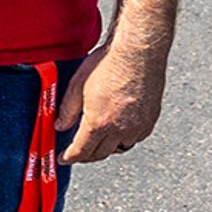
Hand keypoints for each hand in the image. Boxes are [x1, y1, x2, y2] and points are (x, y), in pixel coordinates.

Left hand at [58, 38, 167, 164]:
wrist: (138, 52)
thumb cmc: (108, 63)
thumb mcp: (77, 85)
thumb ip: (67, 110)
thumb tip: (60, 125)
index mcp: (99, 123)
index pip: (81, 151)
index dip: (69, 157)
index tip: (64, 158)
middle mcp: (120, 129)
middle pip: (100, 154)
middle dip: (86, 156)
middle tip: (78, 152)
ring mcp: (138, 126)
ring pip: (119, 148)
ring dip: (106, 148)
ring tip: (97, 141)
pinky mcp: (150, 120)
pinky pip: (135, 138)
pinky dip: (125, 138)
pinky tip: (118, 129)